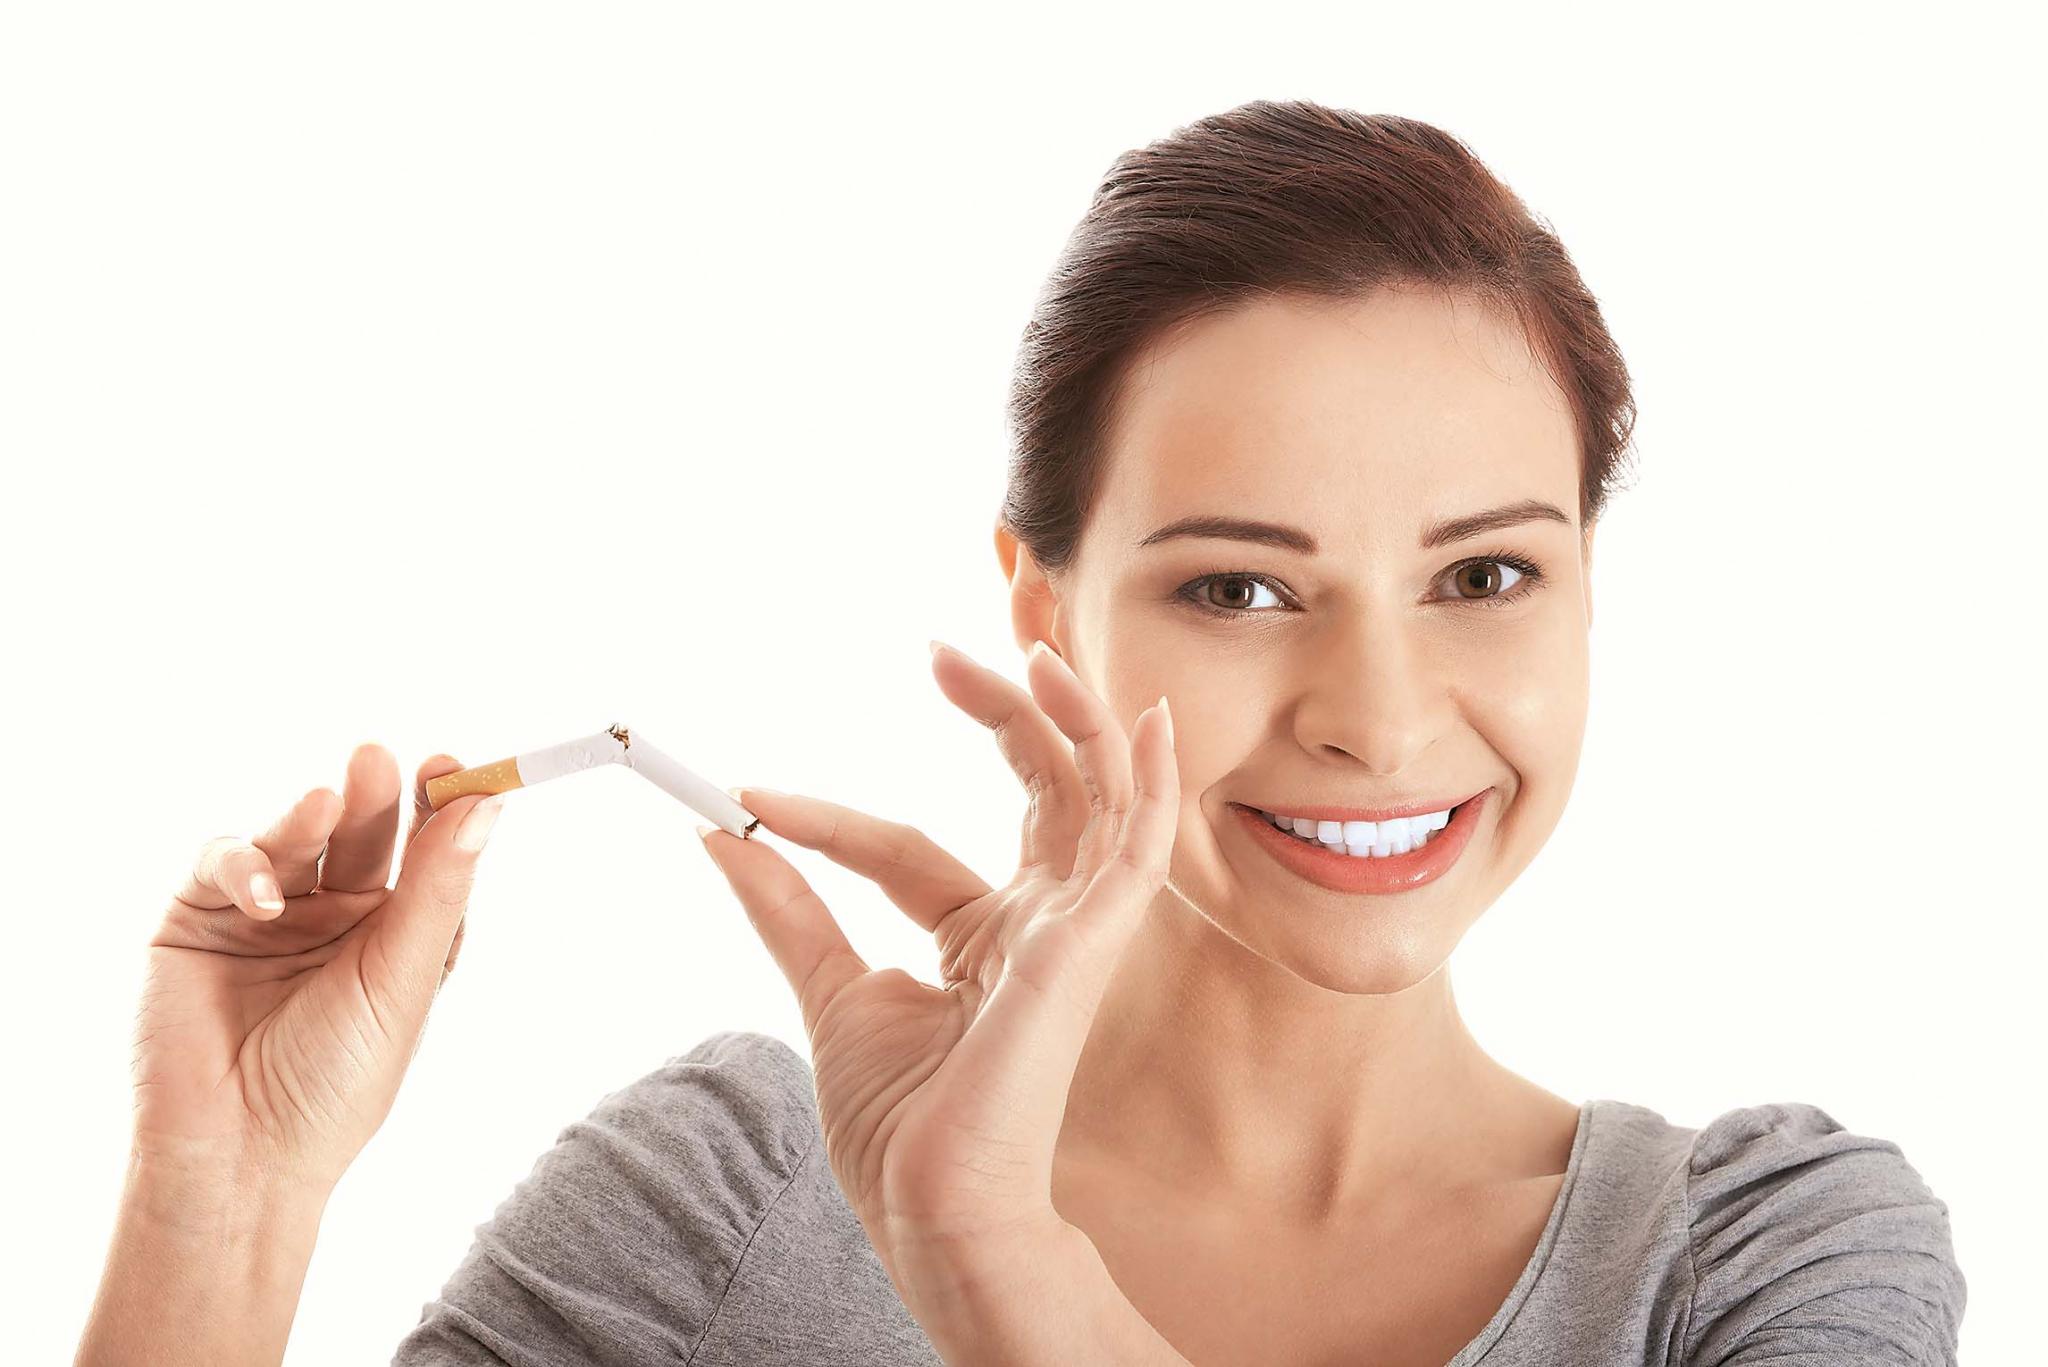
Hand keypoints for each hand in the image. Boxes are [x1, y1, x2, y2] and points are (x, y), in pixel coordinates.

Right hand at [132, 743, 501, 1190]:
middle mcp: (331, 916)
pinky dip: (244, 865)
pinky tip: (266, 900)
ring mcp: (264, 915)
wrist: (240, 1158)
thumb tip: (486, 807)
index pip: (421, 853)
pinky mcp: (198, 921)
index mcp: (392, 932)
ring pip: (293, 838)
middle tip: (382, 760)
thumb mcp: (400, 983)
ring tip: (327, 802)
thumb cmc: (336, 1084)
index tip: (453, 767)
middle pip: (362, 835)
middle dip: (375, 797)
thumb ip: (436, 893)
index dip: (436, 807)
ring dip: (311, 816)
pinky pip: (224, 865)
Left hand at [695, 640, 1176, 1270]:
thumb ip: (790, 912)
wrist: (932, 1206)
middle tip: (939, 654)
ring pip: (1097, 795)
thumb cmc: (902, 1130)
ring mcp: (1074, 929)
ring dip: (1072, 717)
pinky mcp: (1091, 942)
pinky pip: (1139, 844)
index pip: (910, 848)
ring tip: (1028, 651)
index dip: (830, 820)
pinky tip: (1154, 720)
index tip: (747, 797)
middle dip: (999, 711)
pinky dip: (1152, 778)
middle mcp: (1040, 922)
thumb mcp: (830, 993)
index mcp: (985, 939)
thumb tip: (724, 838)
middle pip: (1036, 788)